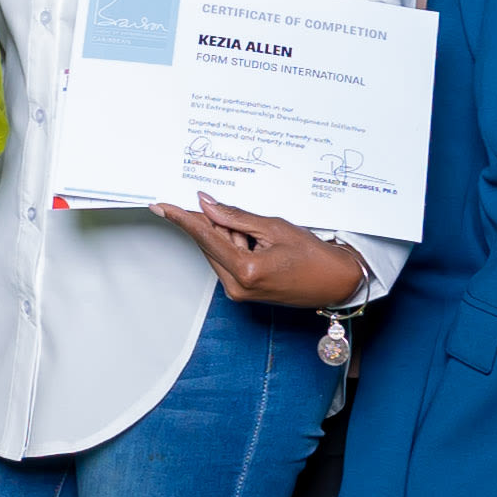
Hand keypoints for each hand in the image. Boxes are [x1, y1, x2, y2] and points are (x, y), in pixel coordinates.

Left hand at [154, 195, 369, 309]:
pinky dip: (233, 246)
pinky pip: (226, 261)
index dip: (181, 218)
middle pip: (209, 244)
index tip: (161, 206)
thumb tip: (207, 204)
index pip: (205, 236)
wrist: (335, 282)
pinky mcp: (241, 291)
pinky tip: (253, 242)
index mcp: (245, 270)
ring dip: (228, 236)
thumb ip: (235, 216)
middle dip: (214, 224)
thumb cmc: (313, 257)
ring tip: (259, 234)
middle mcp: (236, 286)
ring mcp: (238, 292)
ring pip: (217, 252)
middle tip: (225, 206)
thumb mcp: (274, 228)